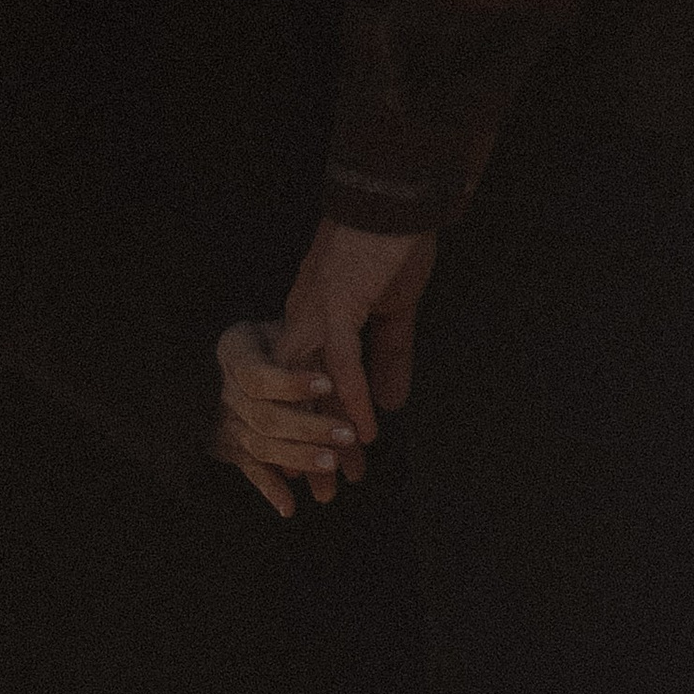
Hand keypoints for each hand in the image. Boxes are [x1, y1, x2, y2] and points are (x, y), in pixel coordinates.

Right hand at [211, 319, 358, 520]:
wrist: (212, 361)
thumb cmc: (261, 341)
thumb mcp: (271, 326)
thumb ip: (296, 338)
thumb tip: (335, 350)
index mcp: (234, 354)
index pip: (258, 375)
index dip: (291, 384)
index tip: (328, 385)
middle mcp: (226, 391)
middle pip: (265, 417)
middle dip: (309, 428)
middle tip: (347, 435)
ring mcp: (227, 422)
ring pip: (261, 446)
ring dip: (297, 458)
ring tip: (333, 464)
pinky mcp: (230, 448)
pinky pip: (249, 470)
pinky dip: (268, 489)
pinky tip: (290, 507)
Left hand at [276, 222, 438, 495]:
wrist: (394, 198)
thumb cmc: (393, 246)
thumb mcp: (392, 310)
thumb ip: (389, 357)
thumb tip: (390, 405)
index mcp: (313, 316)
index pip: (305, 384)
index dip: (314, 428)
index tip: (325, 471)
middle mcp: (304, 316)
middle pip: (298, 394)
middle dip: (309, 446)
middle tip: (324, 496)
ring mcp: (317, 310)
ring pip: (312, 385)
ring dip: (327, 434)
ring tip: (342, 479)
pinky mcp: (338, 302)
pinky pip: (341, 361)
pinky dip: (351, 398)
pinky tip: (364, 434)